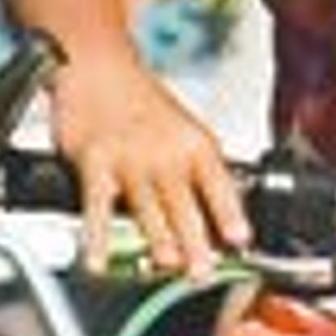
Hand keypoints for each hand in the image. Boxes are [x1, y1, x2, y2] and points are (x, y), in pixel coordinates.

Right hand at [50, 59, 244, 276]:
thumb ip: (196, 174)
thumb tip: (215, 225)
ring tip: (167, 264)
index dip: (230, 214)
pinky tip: (99, 261)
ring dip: (157, 238)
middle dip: (196, 240)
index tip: (240, 240)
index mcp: (195, 144)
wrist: (97, 64)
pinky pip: (97, 206)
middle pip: (183, 203)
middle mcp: (165, 152)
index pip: (219, 184)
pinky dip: (97, 237)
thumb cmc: (139, 102)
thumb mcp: (182, 131)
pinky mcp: (95, 161)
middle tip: (202, 271)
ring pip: (146, 206)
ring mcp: (130, 157)